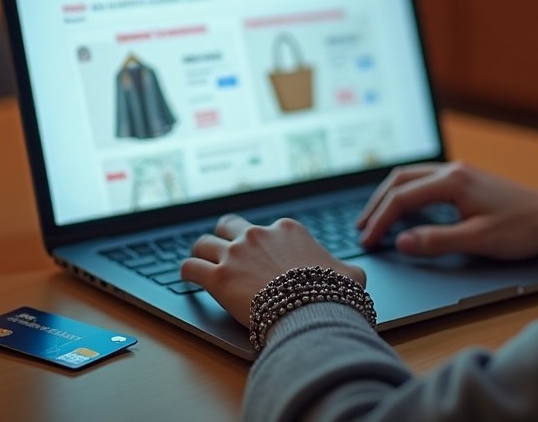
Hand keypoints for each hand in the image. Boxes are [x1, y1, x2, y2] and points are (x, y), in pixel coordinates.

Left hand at [180, 214, 364, 325]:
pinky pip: (190, 268)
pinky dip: (187, 272)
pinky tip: (188, 278)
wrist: (314, 311)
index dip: (261, 244)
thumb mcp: (350, 274)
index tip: (260, 259)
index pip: (266, 229)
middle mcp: (258, 235)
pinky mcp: (219, 277)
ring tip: (199, 264)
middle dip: (224, 236)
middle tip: (223, 251)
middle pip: (228, 225)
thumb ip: (343, 268)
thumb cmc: (334, 294)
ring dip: (201, 253)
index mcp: (287, 230)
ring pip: (203, 243)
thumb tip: (349, 274)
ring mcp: (236, 254)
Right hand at [355, 162, 537, 259]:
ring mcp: (461, 174)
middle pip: (400, 181)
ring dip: (391, 197)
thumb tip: (401, 242)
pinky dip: (408, 195)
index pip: (402, 199)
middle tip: (362, 229)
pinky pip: (426, 182)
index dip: (380, 222)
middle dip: (377, 205)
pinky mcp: (468, 181)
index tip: (367, 242)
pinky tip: (406, 212)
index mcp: (453, 182)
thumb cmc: (523, 228)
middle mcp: (453, 171)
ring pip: (412, 178)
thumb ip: (437, 241)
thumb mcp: (478, 240)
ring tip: (376, 219)